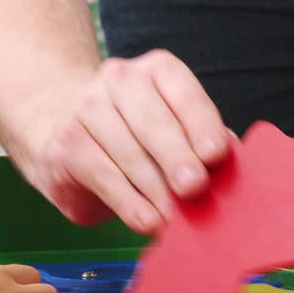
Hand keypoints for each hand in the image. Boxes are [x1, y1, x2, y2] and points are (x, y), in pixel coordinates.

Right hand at [15, 50, 233, 234]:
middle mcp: (119, 80)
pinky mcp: (66, 143)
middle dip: (176, 157)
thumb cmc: (132, 134)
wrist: (61, 128)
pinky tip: (145, 221)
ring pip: (128, 153)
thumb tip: (232, 166)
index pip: (181, 91)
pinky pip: (101, 175)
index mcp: (155, 71)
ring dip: (155, 191)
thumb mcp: (169, 128)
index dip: (200, 123)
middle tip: (195, 188)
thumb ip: (199, 141)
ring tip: (175, 220)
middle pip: (152, 121)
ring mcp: (87, 108)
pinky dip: (128, 202)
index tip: (215, 154)